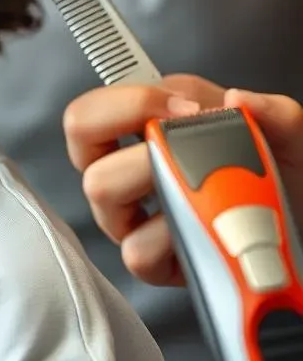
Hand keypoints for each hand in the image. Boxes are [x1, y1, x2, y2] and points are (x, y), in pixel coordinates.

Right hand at [64, 75, 302, 286]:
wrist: (296, 220)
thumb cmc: (277, 175)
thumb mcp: (285, 131)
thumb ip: (271, 108)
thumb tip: (236, 100)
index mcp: (142, 125)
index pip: (94, 104)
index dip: (131, 102)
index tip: (188, 111)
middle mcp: (124, 165)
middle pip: (80, 136)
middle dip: (137, 136)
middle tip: (185, 152)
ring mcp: (129, 213)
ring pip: (102, 188)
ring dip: (159, 183)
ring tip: (204, 193)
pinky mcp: (148, 259)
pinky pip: (136, 248)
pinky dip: (173, 238)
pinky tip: (204, 232)